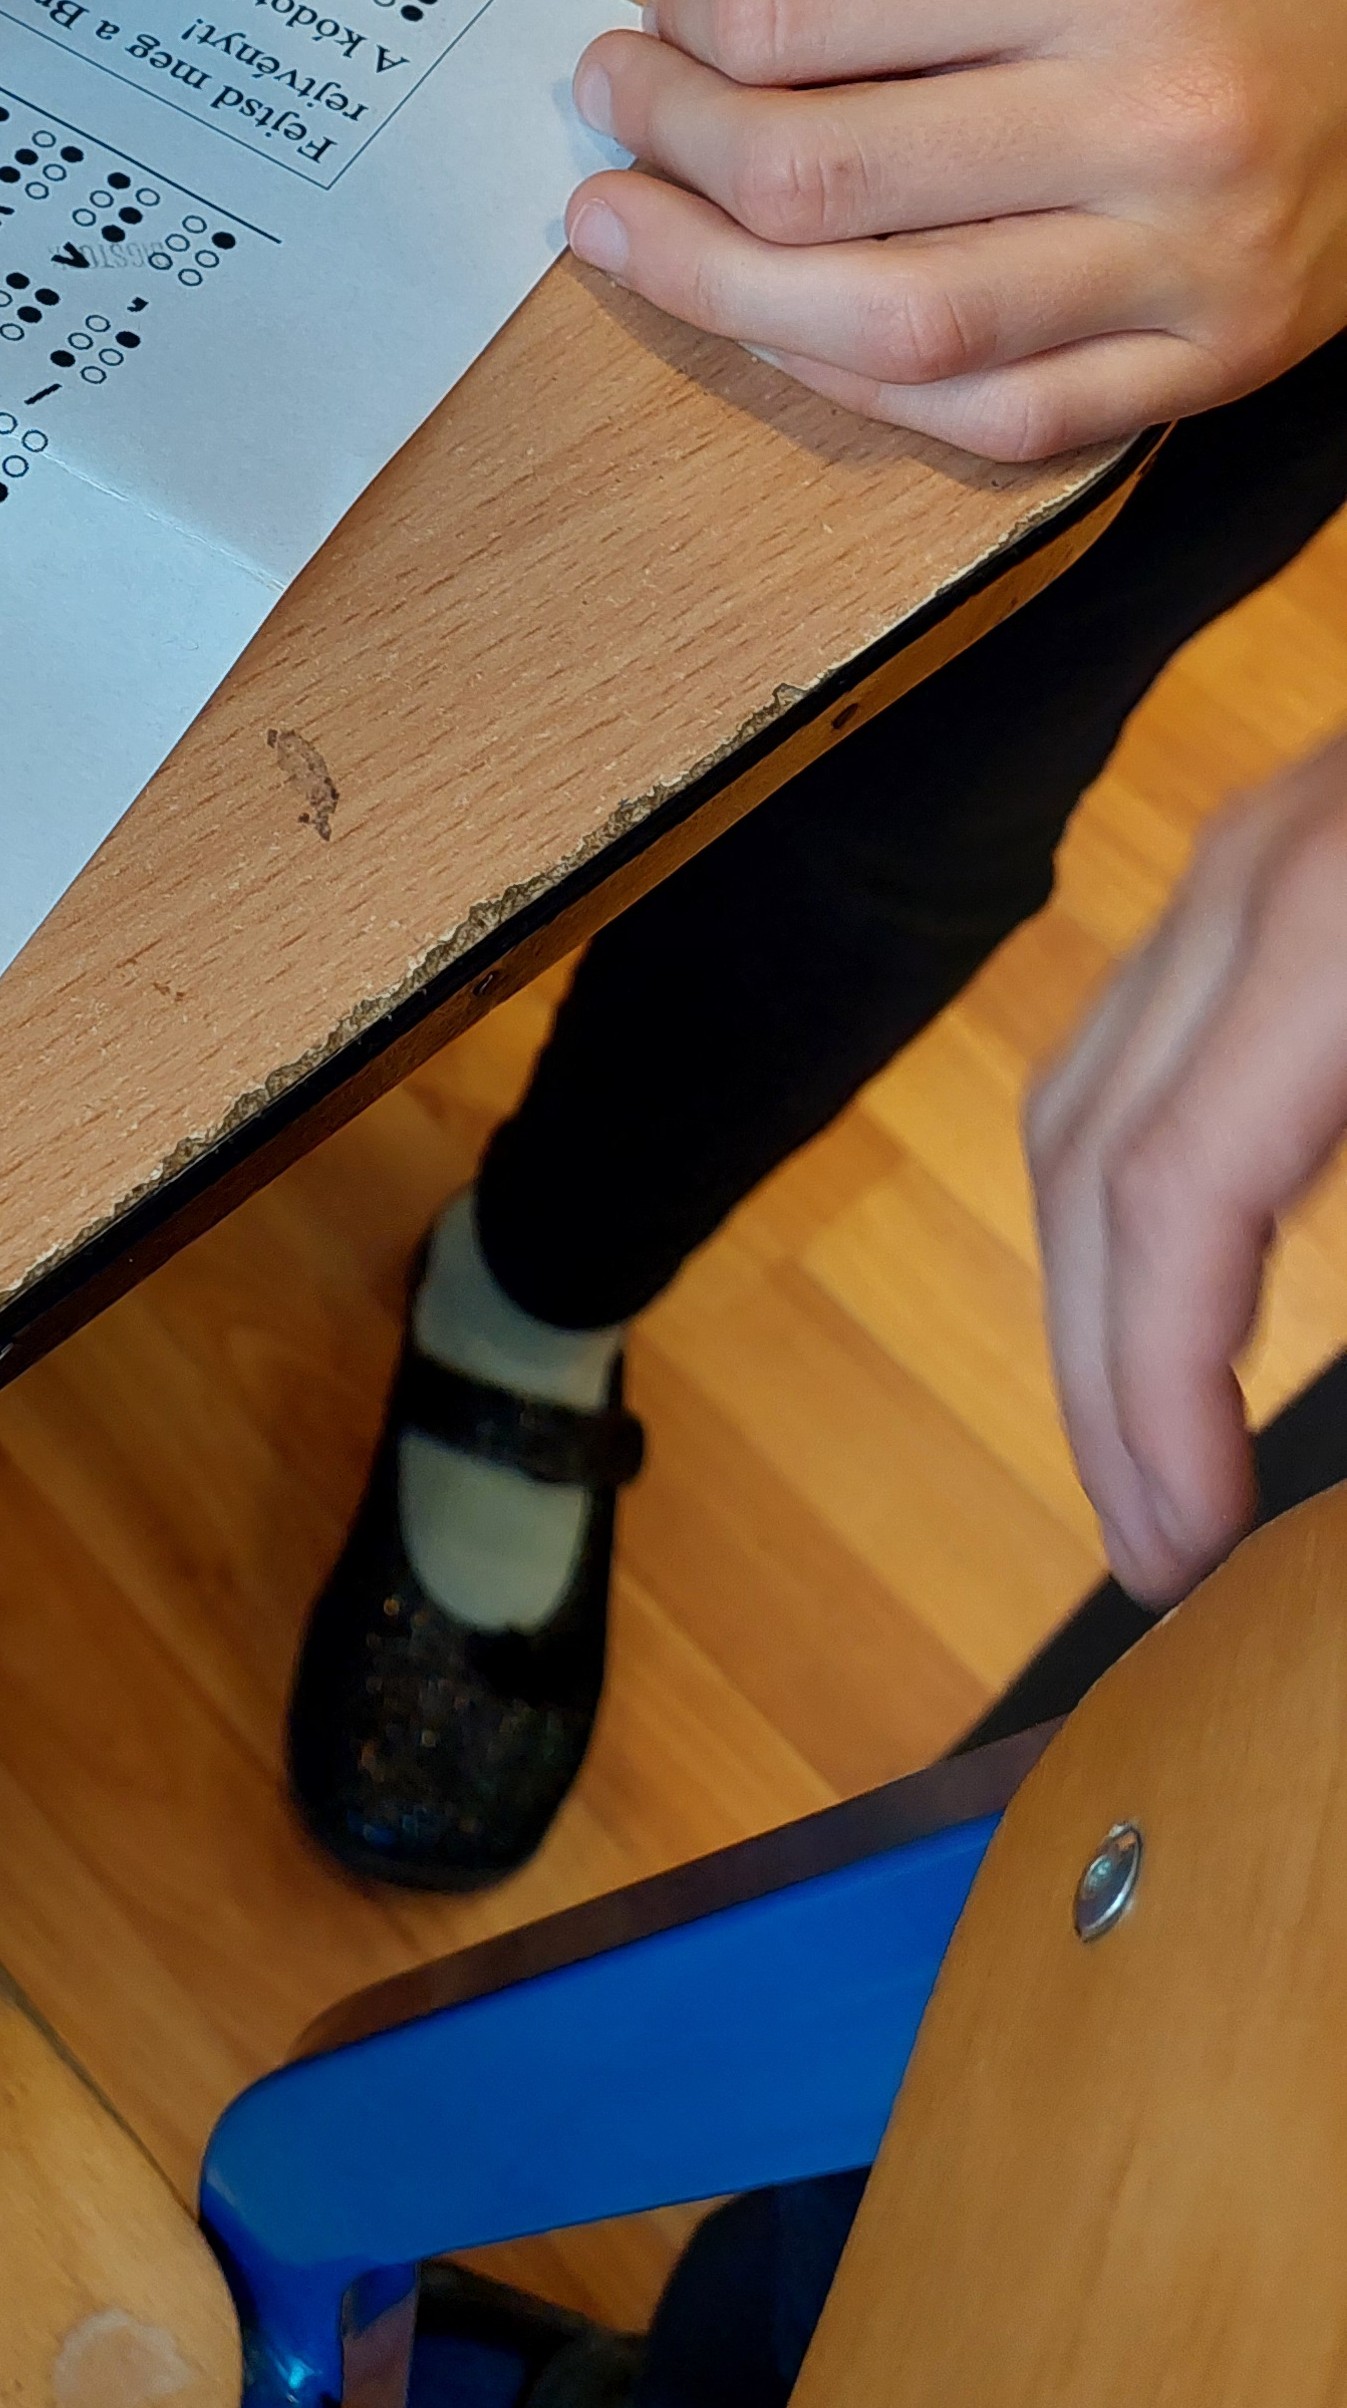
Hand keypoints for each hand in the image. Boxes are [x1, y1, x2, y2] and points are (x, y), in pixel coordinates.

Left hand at [565, 0, 1346, 458]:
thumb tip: (705, 46)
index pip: (798, 19)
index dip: (684, 29)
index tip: (653, 28)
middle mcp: (1156, 119)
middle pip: (814, 178)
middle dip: (666, 149)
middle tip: (609, 120)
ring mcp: (1190, 263)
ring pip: (885, 325)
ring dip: (711, 288)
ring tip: (625, 237)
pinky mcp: (1213, 366)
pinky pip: (987, 417)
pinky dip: (849, 381)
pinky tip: (769, 322)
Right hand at [1028, 729, 1346, 1603]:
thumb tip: (1342, 1467)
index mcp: (1342, 929)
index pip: (1169, 1192)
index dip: (1153, 1396)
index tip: (1183, 1558)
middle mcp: (1263, 875)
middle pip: (1088, 1150)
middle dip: (1098, 1374)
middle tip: (1150, 1556)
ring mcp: (1260, 849)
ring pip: (1085, 1092)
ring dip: (1095, 1289)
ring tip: (1150, 1450)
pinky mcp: (1291, 854)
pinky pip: (1147, 1041)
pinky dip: (1140, 1188)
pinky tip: (1200, 1293)